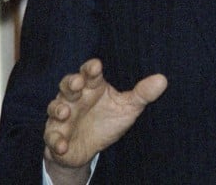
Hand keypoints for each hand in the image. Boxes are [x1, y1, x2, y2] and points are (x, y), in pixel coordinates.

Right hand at [43, 58, 167, 183]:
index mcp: (92, 87)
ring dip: (58, 109)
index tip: (96, 66)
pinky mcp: (55, 136)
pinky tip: (62, 145)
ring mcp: (62, 117)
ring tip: (65, 112)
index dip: (91, 69)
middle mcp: (74, 98)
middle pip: (68, 86)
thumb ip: (142, 94)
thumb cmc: (107, 120)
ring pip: (55, 107)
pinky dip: (55, 141)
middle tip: (78, 83)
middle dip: (71, 83)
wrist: (88, 148)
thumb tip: (163, 79)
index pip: (89, 73)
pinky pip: (52, 137)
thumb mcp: (127, 108)